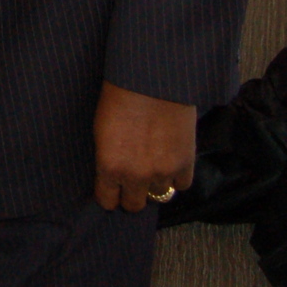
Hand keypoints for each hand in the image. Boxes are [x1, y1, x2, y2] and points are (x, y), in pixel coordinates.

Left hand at [93, 80, 196, 210]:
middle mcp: (135, 175)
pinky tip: (171, 162)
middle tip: (132, 182)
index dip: (109, 195)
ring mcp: (162, 172)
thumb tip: (112, 173)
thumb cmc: (119, 97)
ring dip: (155, 183)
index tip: (112, 191)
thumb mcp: (101, 131)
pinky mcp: (185, 163)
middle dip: (131, 194)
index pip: (107, 200)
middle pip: (134, 204)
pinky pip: (182, 184)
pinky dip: (177, 177)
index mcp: (109, 166)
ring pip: (159, 195)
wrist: (151, 81)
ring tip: (153, 165)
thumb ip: (108, 158)